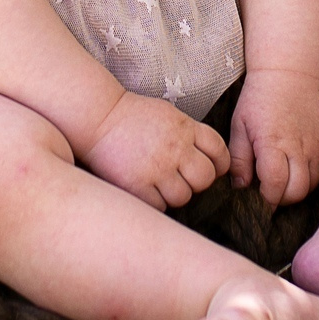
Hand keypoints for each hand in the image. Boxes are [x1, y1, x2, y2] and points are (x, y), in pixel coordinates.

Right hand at [78, 91, 230, 209]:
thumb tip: (209, 156)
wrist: (98, 117)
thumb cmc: (133, 116)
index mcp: (186, 128)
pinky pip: (159, 205)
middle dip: (198, 182)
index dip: (220, 164)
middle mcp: (176, 148)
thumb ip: (190, 133)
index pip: (219, 151)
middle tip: (184, 179)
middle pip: (205, 178)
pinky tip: (147, 191)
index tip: (212, 168)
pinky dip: (156, 202)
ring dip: (176, 194)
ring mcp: (157, 168)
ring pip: (183, 196)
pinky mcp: (137, 185)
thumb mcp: (169, 114)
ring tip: (162, 185)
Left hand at [229, 68, 318, 205]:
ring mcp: (317, 143)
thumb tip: (241, 187)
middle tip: (271, 189)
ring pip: (312, 183)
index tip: (260, 194)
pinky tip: (296, 164)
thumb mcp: (240, 125)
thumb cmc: (259, 98)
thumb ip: (239, 159)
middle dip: (283, 198)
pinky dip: (310, 174)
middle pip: (298, 191)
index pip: (276, 185)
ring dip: (297, 187)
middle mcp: (298, 146)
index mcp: (273, 142)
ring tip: (283, 177)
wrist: (290, 73)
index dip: (267, 197)